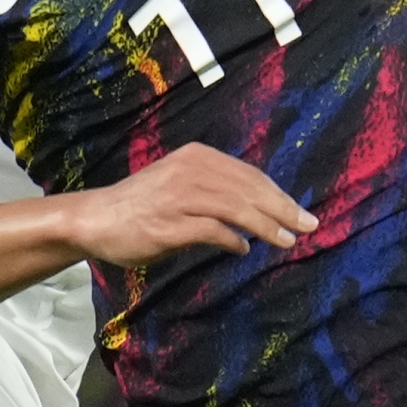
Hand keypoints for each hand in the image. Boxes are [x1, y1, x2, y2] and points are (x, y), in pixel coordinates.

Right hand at [69, 143, 317, 266]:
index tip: (300, 212)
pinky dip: (232, 240)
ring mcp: (179, 196)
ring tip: (287, 240)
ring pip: (236, 208)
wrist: (96, 218)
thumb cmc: (143, 204)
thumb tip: (257, 214)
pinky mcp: (169, 223)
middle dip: (283, 209)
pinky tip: (243, 250)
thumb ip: (216, 191)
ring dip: (266, 226)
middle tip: (309, 226)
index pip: (249, 174)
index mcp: (197, 157)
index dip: (278, 194)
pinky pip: (212, 230)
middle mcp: (190, 170)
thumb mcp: (182, 184)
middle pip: (249, 189)